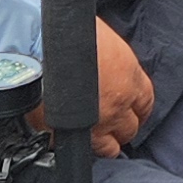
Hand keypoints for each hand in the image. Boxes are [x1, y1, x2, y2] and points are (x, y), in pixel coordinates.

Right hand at [31, 20, 153, 156]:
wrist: (36, 44)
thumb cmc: (66, 33)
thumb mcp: (100, 38)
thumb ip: (110, 59)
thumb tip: (105, 66)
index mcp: (129, 77)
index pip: (145, 103)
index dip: (138, 110)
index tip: (133, 113)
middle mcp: (118, 104)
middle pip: (129, 129)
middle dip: (121, 128)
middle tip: (111, 124)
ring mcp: (96, 124)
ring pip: (109, 148)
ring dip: (102, 142)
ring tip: (92, 136)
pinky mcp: (70, 134)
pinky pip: (78, 148)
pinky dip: (73, 144)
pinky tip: (66, 136)